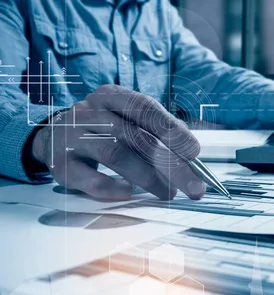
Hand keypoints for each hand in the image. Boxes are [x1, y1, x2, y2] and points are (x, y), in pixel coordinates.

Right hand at [31, 85, 205, 200]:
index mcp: (112, 96)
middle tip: (193, 187)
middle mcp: (90, 112)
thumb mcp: (127, 120)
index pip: (146, 108)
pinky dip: (112, 187)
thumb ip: (157, 132)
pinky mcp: (61, 164)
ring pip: (116, 155)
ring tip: (169, 193)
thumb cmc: (102, 130)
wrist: (52, 136)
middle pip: (137, 137)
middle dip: (170, 164)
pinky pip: (89, 178)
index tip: (195, 152)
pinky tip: (130, 193)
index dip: (172, 130)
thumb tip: (192, 154)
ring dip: (148, 177)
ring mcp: (73, 136)